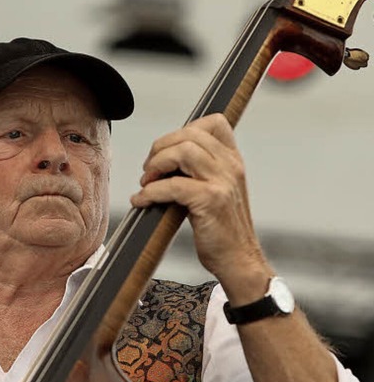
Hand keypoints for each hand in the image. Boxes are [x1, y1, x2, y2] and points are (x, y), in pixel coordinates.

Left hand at [130, 113, 270, 301]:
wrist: (238, 260)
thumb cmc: (221, 229)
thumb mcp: (216, 191)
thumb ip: (198, 171)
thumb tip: (162, 159)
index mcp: (233, 160)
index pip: (214, 122)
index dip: (183, 130)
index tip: (166, 151)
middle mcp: (231, 166)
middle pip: (189, 134)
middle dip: (160, 148)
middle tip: (149, 170)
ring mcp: (223, 182)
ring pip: (182, 151)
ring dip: (156, 165)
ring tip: (147, 183)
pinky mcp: (211, 200)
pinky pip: (173, 185)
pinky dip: (151, 191)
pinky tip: (143, 201)